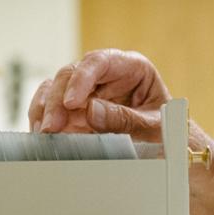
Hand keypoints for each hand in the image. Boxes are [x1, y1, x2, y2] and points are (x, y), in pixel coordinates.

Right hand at [28, 48, 175, 141]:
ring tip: (44, 134)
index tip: (71, 102)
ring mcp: (88, 92)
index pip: (101, 61)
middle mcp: (106, 76)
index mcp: (132, 68)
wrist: (170, 153)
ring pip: (55, 88)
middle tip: (52, 127)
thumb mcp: (154, 129)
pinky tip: (42, 136)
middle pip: (71, 74)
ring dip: (46, 109)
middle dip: (57, 100)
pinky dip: (43, 120)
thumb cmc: (169, 135)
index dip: (82, 78)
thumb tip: (90, 111)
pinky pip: (52, 108)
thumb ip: (125, 119)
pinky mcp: (76, 111)